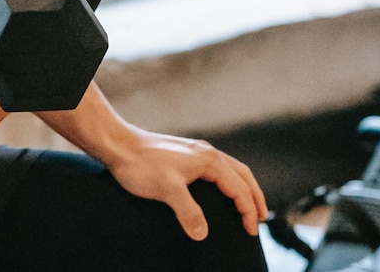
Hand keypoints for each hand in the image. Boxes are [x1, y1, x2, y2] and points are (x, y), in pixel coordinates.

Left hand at [104, 126, 268, 240]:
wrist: (118, 144)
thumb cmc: (140, 164)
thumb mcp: (166, 189)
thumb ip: (187, 211)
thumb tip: (202, 234)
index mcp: (209, 160)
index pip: (239, 188)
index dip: (248, 211)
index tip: (251, 231)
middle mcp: (207, 153)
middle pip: (242, 174)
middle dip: (254, 197)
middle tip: (261, 219)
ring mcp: (196, 152)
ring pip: (230, 169)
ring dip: (242, 187)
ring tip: (247, 206)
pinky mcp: (185, 154)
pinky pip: (216, 168)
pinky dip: (227, 181)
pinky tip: (219, 191)